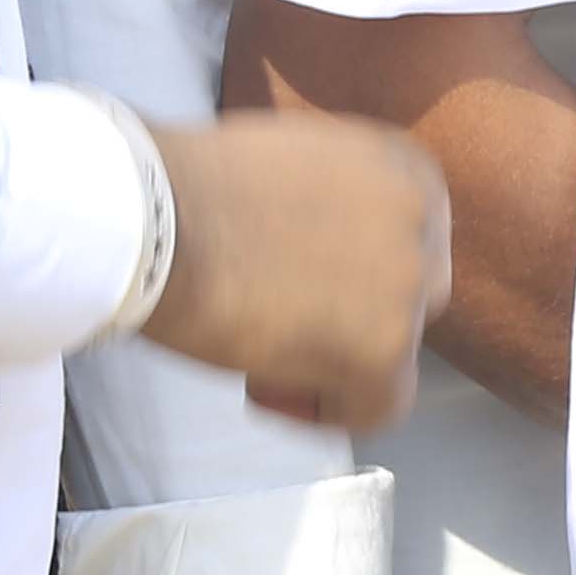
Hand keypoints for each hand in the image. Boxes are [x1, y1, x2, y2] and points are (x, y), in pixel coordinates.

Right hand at [141, 116, 446, 432]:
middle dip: (350, 317)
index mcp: (403, 165)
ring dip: (331, 361)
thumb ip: (335, 203)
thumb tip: (328, 248)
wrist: (154, 218)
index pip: (407, 241)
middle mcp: (421, 216)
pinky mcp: (385, 348)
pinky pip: (378, 408)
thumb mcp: (295, 162)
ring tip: (255, 349)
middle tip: (277, 319)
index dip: (351, 276)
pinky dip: (323, 413)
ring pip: (392, 352)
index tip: (295, 286)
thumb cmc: (192, 185)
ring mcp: (409, 283)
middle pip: (405, 296)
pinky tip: (260, 384)